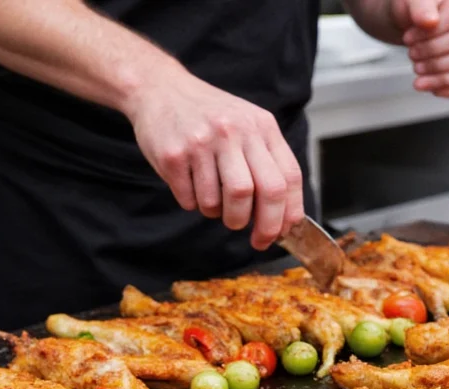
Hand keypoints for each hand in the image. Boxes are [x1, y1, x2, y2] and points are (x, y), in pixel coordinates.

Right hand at [125, 71, 304, 249]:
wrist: (160, 88)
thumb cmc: (209, 115)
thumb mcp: (248, 124)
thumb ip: (268, 161)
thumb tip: (284, 214)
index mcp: (261, 126)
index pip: (288, 178)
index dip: (288, 214)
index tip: (281, 233)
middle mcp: (234, 131)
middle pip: (261, 193)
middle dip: (263, 226)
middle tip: (256, 239)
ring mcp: (203, 142)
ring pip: (223, 202)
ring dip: (221, 214)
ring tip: (215, 203)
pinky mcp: (174, 155)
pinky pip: (191, 200)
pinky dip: (194, 204)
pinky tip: (192, 187)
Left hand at [392, 0, 448, 97]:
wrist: (414, 21)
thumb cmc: (415, 9)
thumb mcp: (412, 0)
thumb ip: (421, 6)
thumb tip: (430, 22)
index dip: (431, 34)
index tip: (407, 39)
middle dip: (432, 56)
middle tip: (411, 54)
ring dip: (439, 75)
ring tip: (417, 70)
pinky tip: (430, 87)